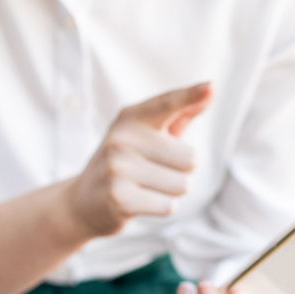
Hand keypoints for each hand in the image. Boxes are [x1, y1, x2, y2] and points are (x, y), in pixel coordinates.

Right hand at [63, 83, 213, 236]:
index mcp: (131, 117)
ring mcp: (117, 167)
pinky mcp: (118, 197)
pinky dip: (161, 207)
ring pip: (182, 184)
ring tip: (146, 187)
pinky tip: (139, 201)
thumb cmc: (127, 162)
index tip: (210, 86)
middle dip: (181, 171)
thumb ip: (180, 113)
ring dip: (171, 192)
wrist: (83, 201)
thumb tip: (210, 90)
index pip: (167, 103)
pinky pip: (168, 206)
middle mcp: (122, 137)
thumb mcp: (148, 134)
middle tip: (154, 172)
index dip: (190, 95)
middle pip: (190, 159)